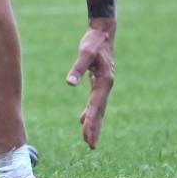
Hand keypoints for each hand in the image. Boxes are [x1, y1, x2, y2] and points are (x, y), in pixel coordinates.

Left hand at [66, 18, 115, 149]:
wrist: (104, 31)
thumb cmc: (94, 41)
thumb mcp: (85, 52)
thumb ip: (78, 68)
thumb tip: (69, 83)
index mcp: (105, 81)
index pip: (96, 106)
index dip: (91, 122)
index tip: (87, 136)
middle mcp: (107, 85)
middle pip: (100, 111)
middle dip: (95, 128)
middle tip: (90, 146)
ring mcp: (104, 84)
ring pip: (99, 108)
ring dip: (94, 123)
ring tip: (88, 140)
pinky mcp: (100, 82)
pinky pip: (96, 101)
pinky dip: (91, 112)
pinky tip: (83, 120)